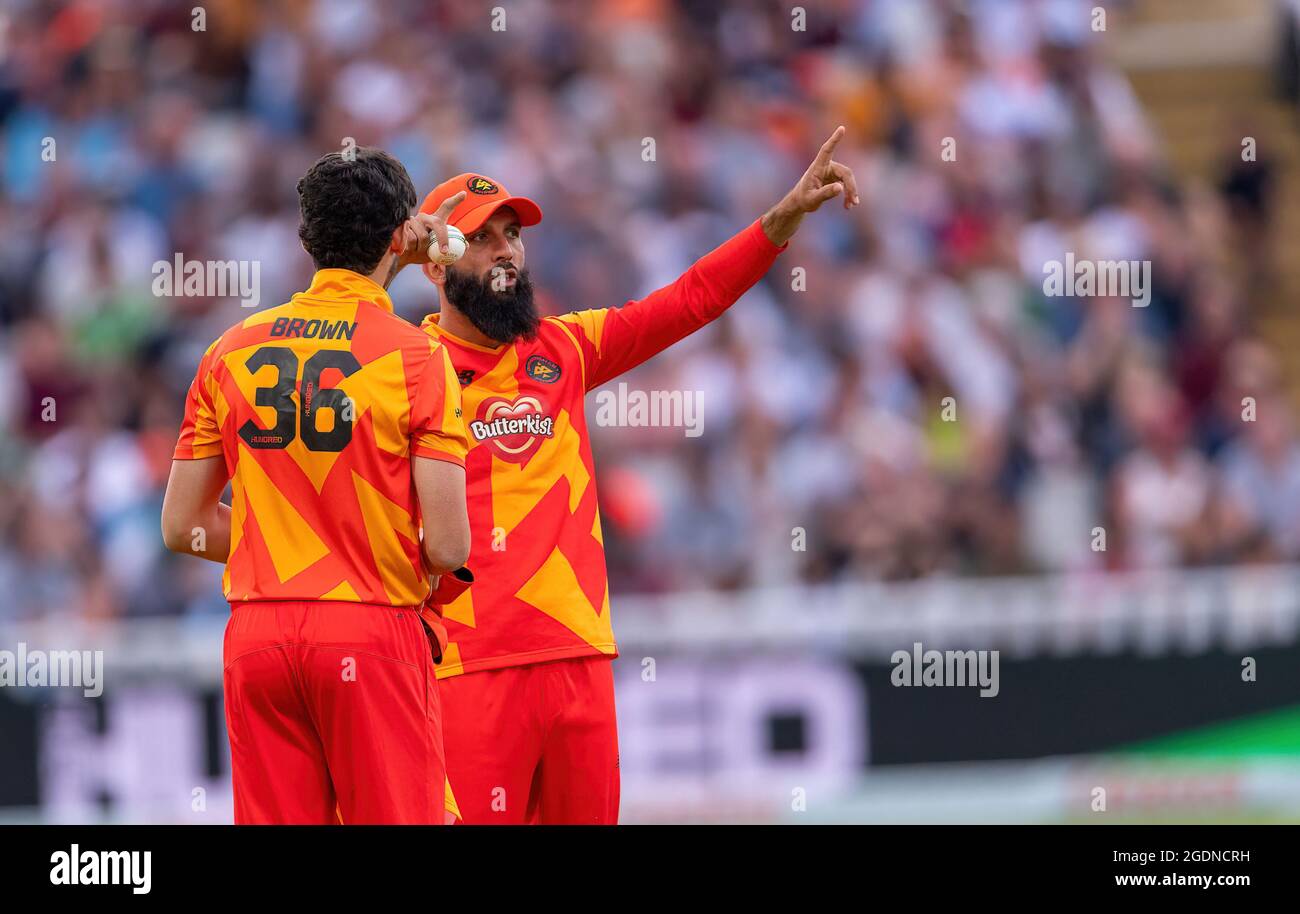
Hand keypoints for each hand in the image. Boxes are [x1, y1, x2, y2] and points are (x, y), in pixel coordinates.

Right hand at [398, 190, 465, 267]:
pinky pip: (411, 239)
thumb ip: (450, 248)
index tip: (464, 194)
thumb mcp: (438, 252)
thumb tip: (466, 245)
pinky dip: (412, 248)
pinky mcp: (402, 225)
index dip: (455, 200)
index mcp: (435, 220)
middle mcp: (425, 217)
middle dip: (443, 238)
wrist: (404, 257)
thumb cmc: (423, 252)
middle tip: (444, 251)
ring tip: (417, 249)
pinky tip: (408, 248)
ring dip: (422, 248)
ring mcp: (413, 220)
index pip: (446, 207)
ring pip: (424, 236)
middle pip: (438, 224)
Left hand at [761, 125, 859, 245]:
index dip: (834, 139)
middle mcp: (826, 167)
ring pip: (848, 179)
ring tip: (851, 206)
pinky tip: (848, 206)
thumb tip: (840, 188)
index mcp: (817, 167)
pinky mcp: (836, 179)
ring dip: (851, 192)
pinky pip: (847, 185)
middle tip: (854, 201)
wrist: (801, 202)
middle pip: (845, 172)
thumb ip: (825, 193)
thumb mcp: (812, 199)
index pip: (827, 150)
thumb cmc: (803, 199)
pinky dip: (848, 195)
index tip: (842, 128)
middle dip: (851, 186)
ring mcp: (832, 172)